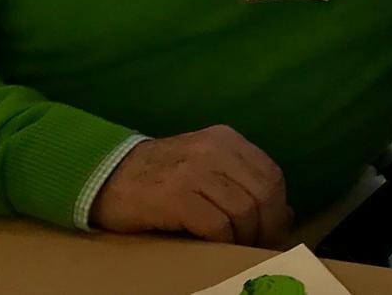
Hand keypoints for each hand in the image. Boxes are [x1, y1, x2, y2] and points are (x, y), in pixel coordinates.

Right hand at [90, 125, 291, 247]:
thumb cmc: (161, 177)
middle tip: (260, 248)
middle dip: (268, 227)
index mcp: (227, 140)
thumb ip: (242, 183)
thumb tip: (285, 214)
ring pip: (243, 210)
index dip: (278, 209)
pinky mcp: (175, 196)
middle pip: (263, 193)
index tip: (274, 232)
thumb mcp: (206, 168)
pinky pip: (216, 224)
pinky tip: (214, 246)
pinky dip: (222, 241)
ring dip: (245, 237)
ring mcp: (195, 170)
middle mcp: (215, 149)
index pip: (271, 174)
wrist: (106, 175)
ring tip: (237, 250)